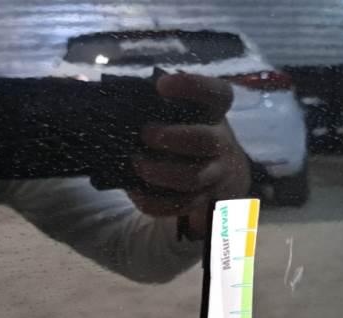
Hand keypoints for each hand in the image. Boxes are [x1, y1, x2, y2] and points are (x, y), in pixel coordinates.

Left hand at [130, 74, 251, 235]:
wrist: (223, 172)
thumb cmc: (191, 132)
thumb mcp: (187, 113)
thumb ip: (162, 106)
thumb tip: (118, 103)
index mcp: (215, 114)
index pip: (217, 94)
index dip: (193, 86)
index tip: (162, 85)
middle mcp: (221, 143)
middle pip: (207, 141)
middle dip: (174, 137)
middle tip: (146, 134)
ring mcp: (214, 175)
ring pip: (193, 178)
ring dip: (161, 172)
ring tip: (136, 163)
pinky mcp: (201, 200)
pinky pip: (179, 206)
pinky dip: (154, 201)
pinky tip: (134, 190)